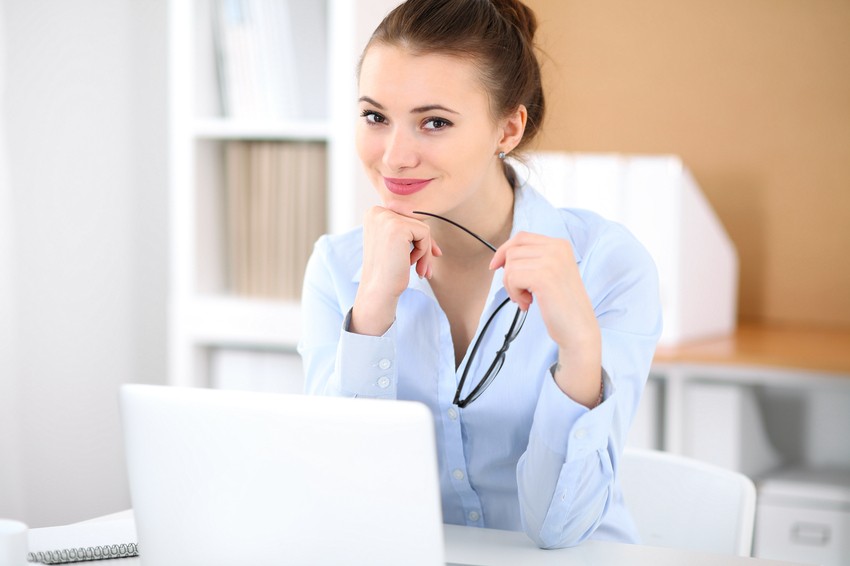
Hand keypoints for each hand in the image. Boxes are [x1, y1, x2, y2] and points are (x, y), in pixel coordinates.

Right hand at [350, 206, 441, 335]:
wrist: (378, 291)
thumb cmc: (387, 271)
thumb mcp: (393, 244)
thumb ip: (405, 229)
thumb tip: (427, 225)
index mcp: (373, 214)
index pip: (407, 219)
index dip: (419, 238)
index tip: (430, 255)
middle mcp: (377, 212)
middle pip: (415, 222)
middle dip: (424, 246)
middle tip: (425, 270)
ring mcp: (386, 218)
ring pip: (422, 228)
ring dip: (424, 251)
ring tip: (420, 270)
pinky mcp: (398, 227)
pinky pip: (425, 233)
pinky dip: (424, 252)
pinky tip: (411, 264)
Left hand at [490, 232, 600, 403]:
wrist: (579, 329)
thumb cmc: (562, 305)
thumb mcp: (551, 273)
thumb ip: (532, 260)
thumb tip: (501, 257)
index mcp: (560, 245)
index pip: (521, 237)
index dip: (504, 251)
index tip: (495, 266)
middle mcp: (557, 248)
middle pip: (512, 251)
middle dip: (509, 274)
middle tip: (521, 293)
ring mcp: (552, 261)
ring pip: (510, 266)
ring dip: (512, 286)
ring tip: (527, 299)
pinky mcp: (543, 277)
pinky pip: (512, 278)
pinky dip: (515, 293)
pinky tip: (528, 303)